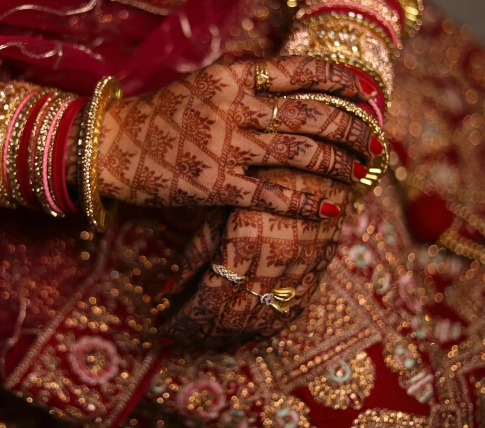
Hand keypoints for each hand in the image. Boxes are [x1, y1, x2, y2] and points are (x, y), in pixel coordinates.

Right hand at [96, 56, 381, 218]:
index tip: (368, 91)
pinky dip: (305, 202)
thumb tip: (296, 86)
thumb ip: (246, 82)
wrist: (114, 145)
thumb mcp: (205, 83)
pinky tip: (330, 207)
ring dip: (339, 163)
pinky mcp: (217, 186)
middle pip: (311, 114)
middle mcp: (234, 107)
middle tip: (378, 139)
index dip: (341, 80)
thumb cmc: (163, 114)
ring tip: (364, 171)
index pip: (299, 71)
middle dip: (353, 127)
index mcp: (233, 76)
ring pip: (299, 154)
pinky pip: (272, 195)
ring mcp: (227, 147)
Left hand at [160, 168, 350, 341]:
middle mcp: (276, 263)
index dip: (184, 323)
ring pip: (266, 319)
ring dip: (235, 335)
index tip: (163, 330)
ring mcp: (302, 266)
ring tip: (209, 340)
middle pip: (235, 318)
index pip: (209, 304)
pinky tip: (253, 334)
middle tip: (181, 337)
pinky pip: (296, 308)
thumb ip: (198, 248)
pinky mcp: (320, 263)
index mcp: (245, 245)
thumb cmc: (258, 164)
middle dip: (204, 334)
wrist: (320, 143)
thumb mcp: (221, 202)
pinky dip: (271, 326)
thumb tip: (168, 290)